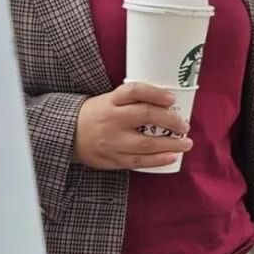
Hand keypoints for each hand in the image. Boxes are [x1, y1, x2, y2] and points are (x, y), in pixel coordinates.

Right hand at [73, 82, 191, 169]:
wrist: (67, 135)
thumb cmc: (96, 115)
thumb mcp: (109, 100)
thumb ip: (132, 101)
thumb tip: (168, 104)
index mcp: (111, 101)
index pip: (135, 91)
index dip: (155, 93)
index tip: (172, 99)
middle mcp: (112, 119)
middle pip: (145, 116)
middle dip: (170, 121)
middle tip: (185, 125)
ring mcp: (112, 141)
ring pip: (145, 143)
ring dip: (170, 144)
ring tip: (186, 144)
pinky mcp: (112, 159)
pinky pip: (138, 161)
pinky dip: (157, 160)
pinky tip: (171, 157)